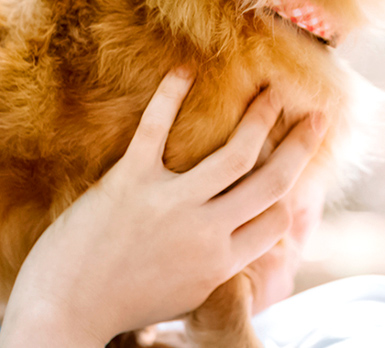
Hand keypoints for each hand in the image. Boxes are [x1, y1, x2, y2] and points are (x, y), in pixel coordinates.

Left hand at [0, 68, 323, 347]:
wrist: (64, 312)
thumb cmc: (121, 306)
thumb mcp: (184, 295)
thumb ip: (215, 266)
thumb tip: (240, 246)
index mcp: (221, 263)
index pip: (278, 218)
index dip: (297, 189)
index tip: (303, 162)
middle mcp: (206, 233)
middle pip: (272, 181)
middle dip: (302, 145)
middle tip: (319, 116)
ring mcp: (170, 205)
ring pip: (235, 152)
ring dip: (261, 116)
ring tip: (272, 90)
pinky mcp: (129, 183)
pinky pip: (157, 129)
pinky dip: (171, 96)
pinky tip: (185, 71)